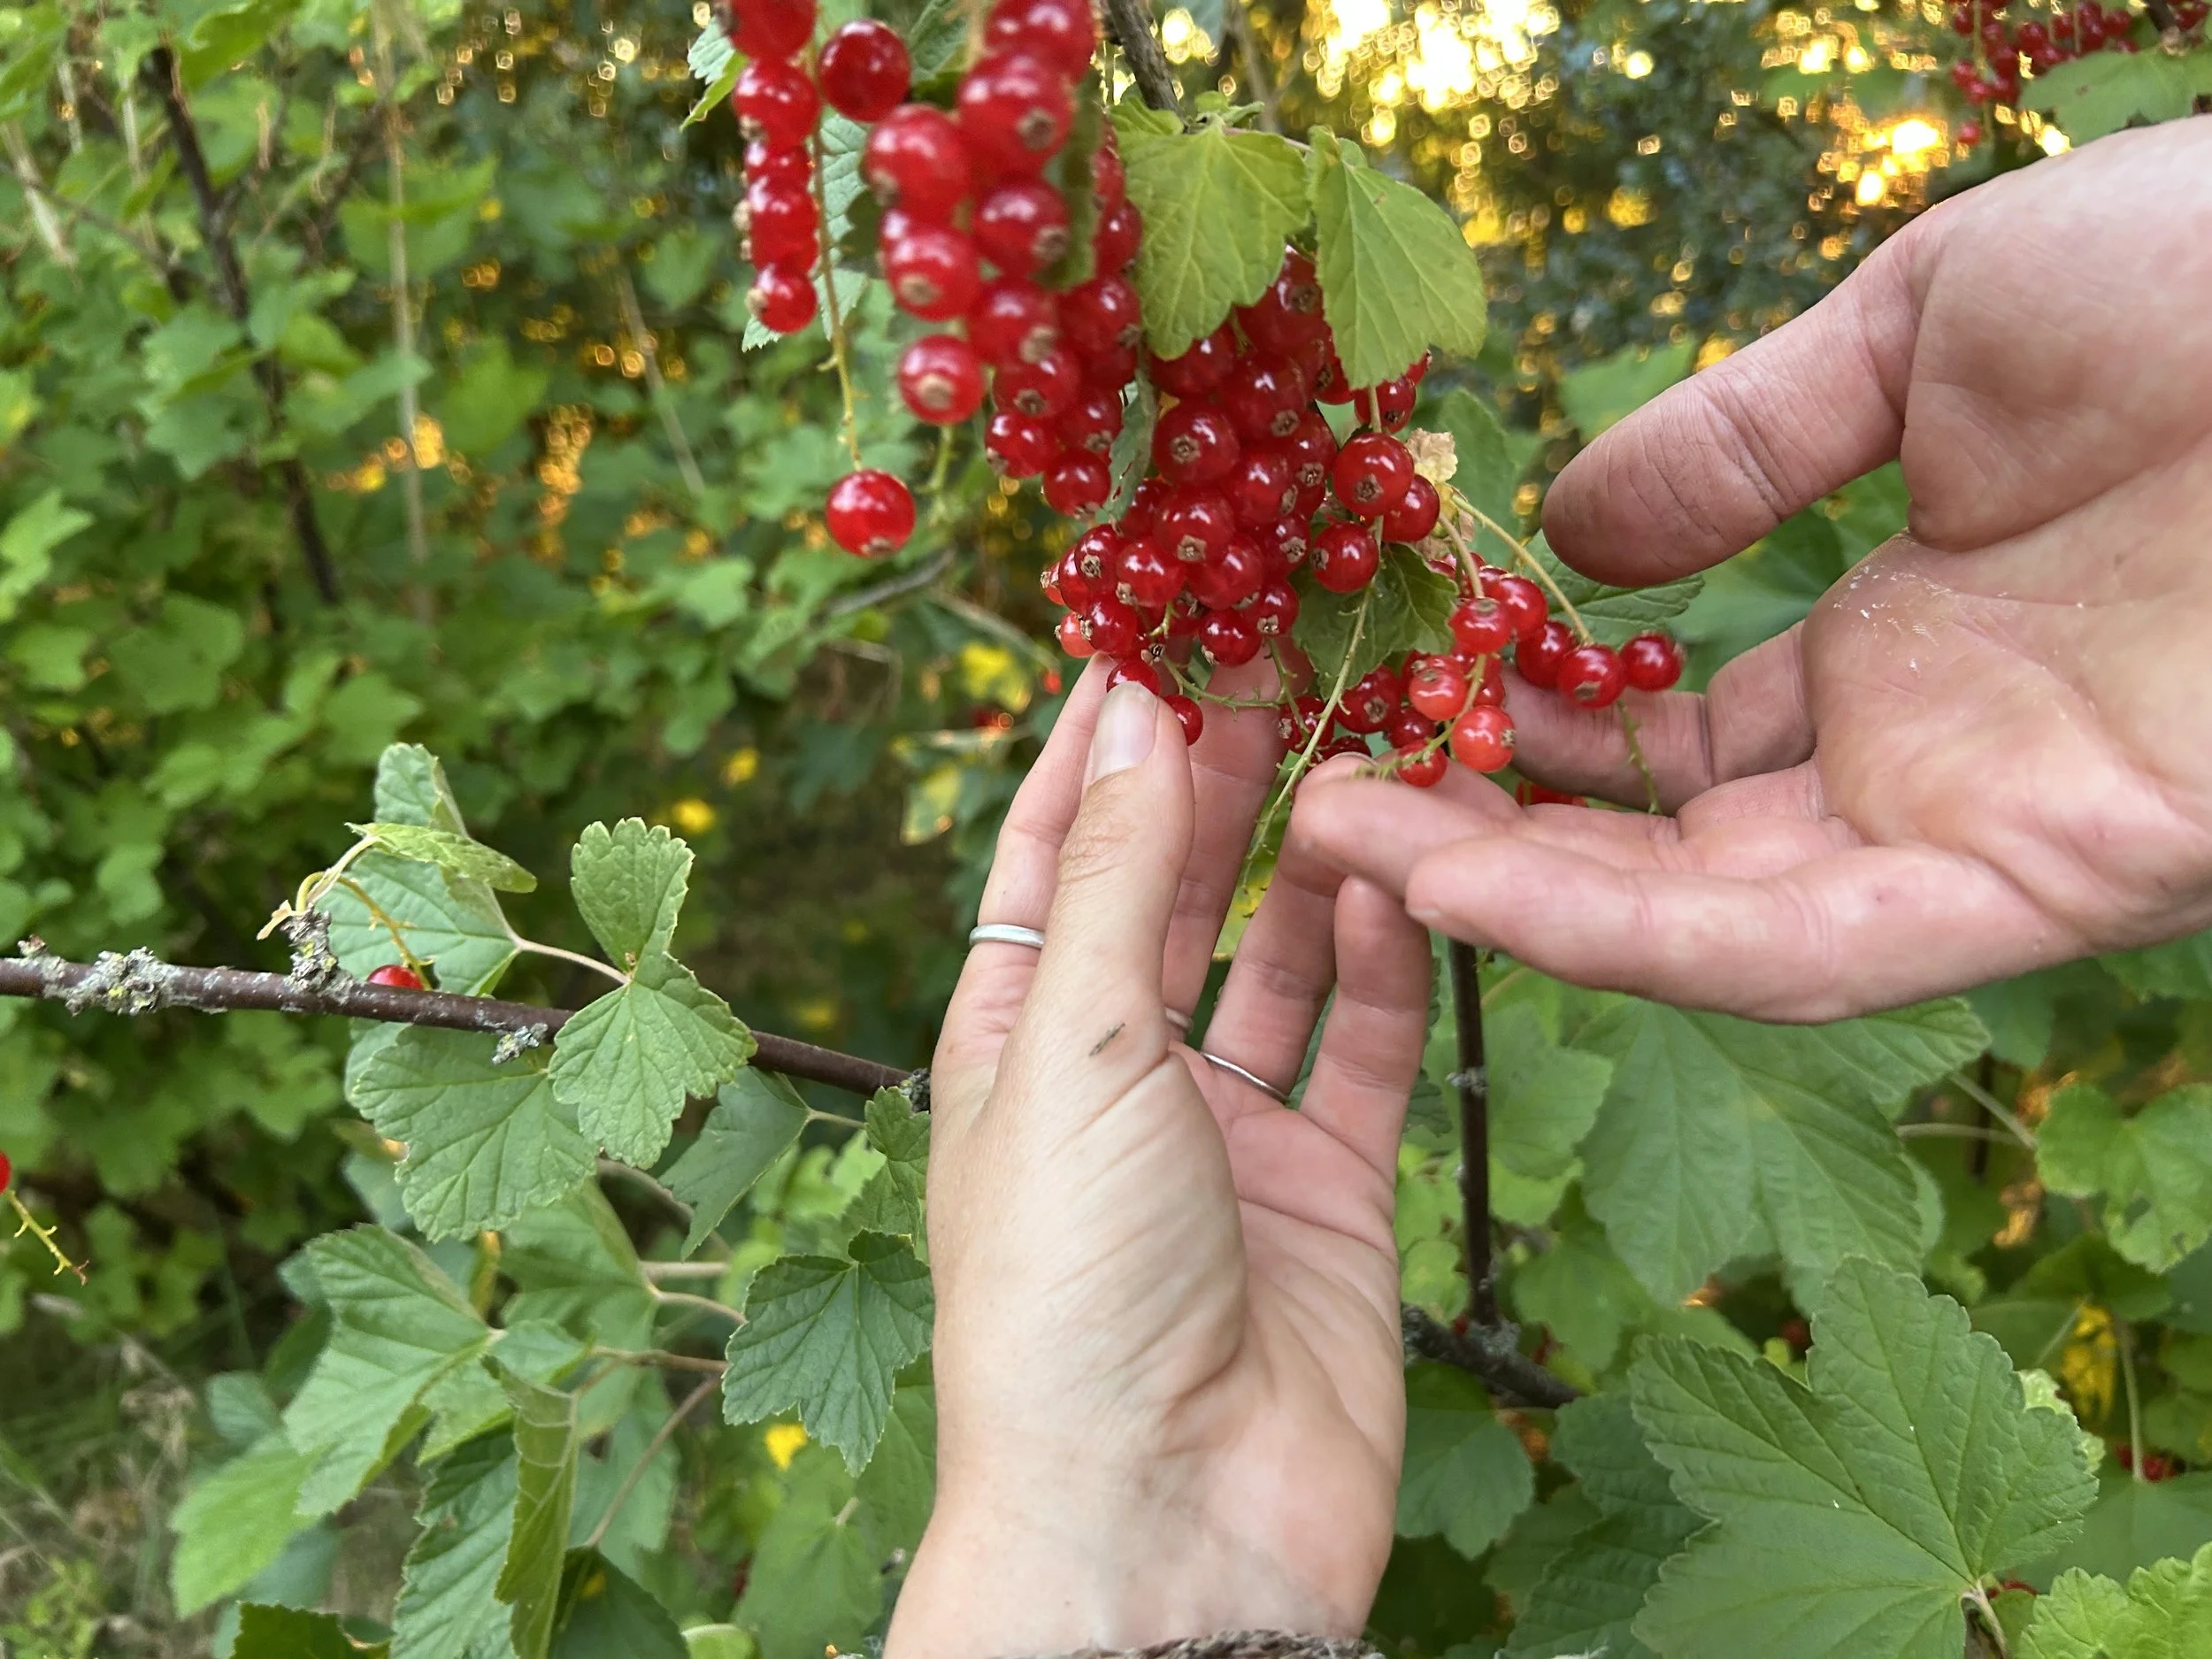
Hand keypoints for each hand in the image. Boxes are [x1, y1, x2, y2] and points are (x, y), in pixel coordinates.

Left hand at [888, 663, 1431, 1653]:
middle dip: (1221, 779)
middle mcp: (1117, 1082)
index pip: (1053, 858)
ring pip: (1283, 960)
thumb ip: (1118, 882)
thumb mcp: (1071, 1054)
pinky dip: (1394, 962)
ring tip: (1369, 743)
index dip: (1097, 746)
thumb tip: (1134, 710)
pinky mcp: (1331, 1192)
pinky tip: (1411, 873)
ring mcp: (1228, 1137)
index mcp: (1013, 1046)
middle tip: (1287, 657)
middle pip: (1175, 895)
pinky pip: (1368, 1048)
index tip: (1152, 631)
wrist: (1166, 1523)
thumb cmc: (1065, 1289)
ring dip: (1319, 859)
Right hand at [1300, 119, 2211, 1022]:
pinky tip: (1476, 884)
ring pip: (1710, 926)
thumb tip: (1562, 528)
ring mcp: (1981, 833)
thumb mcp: (1929, 326)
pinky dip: (1636, 937)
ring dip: (1524, 906)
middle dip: (1492, 838)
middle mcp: (1922, 767)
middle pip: (1667, 855)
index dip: (1531, 735)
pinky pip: (1808, 947)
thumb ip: (1742, 444)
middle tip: (1320, 800)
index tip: (1395, 699)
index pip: (1671, 740)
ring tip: (1349, 847)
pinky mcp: (2051, 884)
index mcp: (1894, 643)